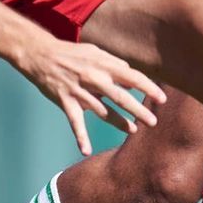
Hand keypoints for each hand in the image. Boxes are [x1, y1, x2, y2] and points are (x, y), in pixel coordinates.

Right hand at [18, 34, 166, 156]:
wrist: (40, 55)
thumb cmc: (72, 53)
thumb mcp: (95, 52)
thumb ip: (114, 63)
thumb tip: (131, 74)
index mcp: (104, 66)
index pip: (132, 77)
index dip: (148, 88)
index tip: (162, 99)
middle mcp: (94, 79)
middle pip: (121, 97)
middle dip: (138, 110)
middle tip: (153, 121)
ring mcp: (79, 92)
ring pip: (102, 111)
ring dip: (118, 122)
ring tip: (133, 130)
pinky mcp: (65, 102)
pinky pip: (75, 122)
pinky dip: (80, 137)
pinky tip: (86, 150)